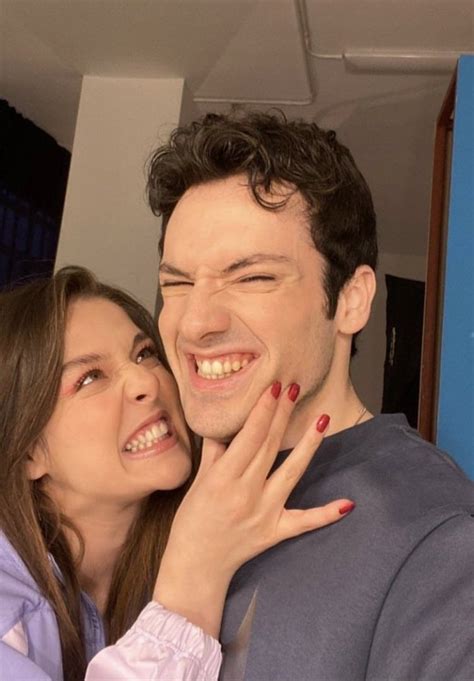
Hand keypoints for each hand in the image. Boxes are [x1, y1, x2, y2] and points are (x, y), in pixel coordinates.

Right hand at [154, 381, 353, 636]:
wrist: (196, 566)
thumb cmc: (192, 521)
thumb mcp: (198, 483)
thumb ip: (215, 453)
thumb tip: (227, 424)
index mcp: (223, 478)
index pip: (249, 436)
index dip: (263, 410)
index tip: (273, 387)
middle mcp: (246, 493)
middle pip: (269, 446)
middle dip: (282, 414)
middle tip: (294, 387)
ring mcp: (264, 513)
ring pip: (291, 473)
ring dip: (308, 446)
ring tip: (322, 419)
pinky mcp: (276, 531)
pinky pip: (304, 521)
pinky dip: (326, 514)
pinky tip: (348, 503)